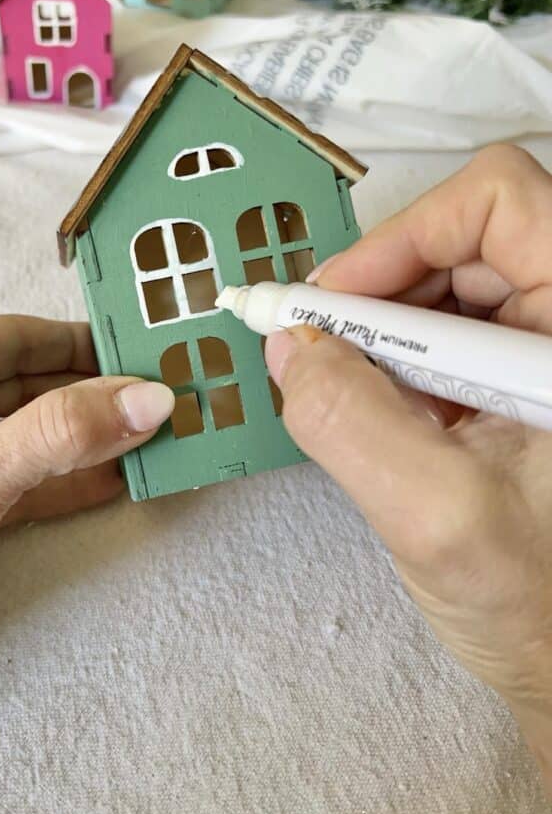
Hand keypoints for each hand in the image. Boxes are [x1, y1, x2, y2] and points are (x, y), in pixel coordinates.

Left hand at [0, 316, 173, 723]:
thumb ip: (59, 436)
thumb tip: (143, 400)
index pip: (20, 337)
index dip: (90, 347)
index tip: (149, 357)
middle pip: (30, 385)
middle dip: (96, 398)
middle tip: (165, 405)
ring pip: (28, 436)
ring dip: (86, 443)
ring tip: (153, 444)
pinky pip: (17, 482)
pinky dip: (62, 483)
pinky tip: (112, 483)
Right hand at [265, 145, 551, 787]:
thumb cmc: (541, 610)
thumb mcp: (434, 515)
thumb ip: (350, 421)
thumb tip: (288, 343)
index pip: (501, 203)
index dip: (408, 234)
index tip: (337, 301)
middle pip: (469, 237)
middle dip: (383, 287)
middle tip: (320, 345)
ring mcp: (548, 351)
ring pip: (453, 283)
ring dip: (387, 328)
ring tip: (353, 392)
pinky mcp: (524, 377)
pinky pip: (451, 331)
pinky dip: (401, 359)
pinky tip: (388, 412)